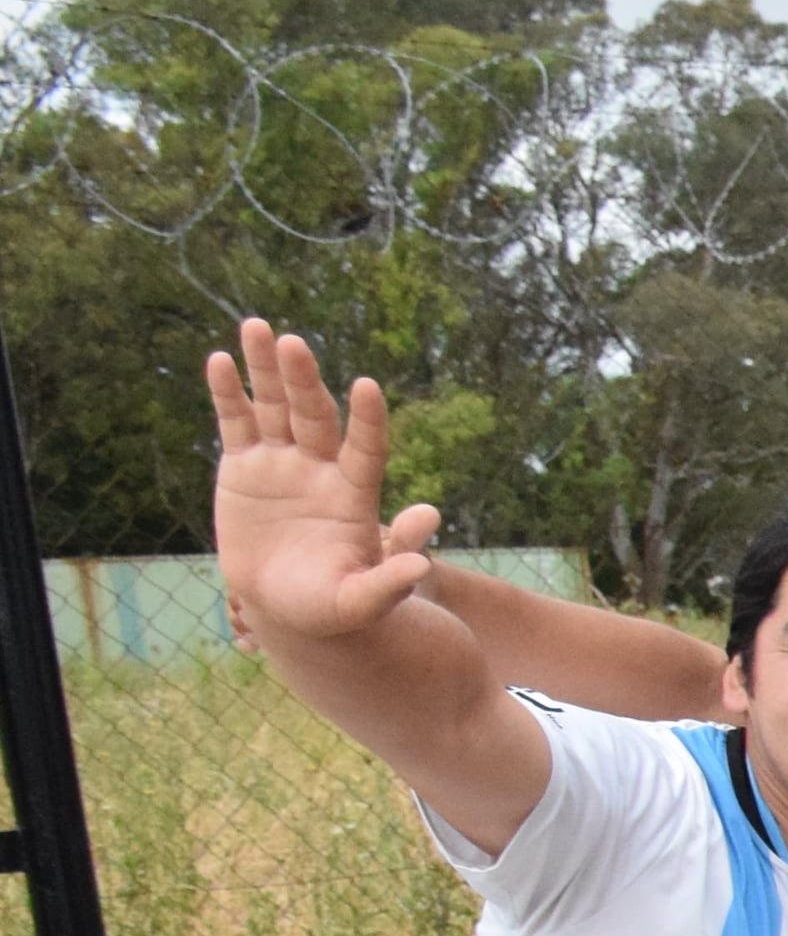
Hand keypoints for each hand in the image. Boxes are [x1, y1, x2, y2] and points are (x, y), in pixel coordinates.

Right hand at [203, 324, 447, 645]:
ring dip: (267, 368)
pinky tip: (220, 360)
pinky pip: (237, 422)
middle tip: (294, 343)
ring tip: (258, 326)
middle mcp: (321, 468)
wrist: (284, 606)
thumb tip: (420, 565)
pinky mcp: (244, 466)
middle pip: (315, 416)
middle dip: (304, 381)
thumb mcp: (359, 603)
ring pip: (276, 406)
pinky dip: (228, 393)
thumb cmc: (329, 609)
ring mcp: (282, 462)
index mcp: (355, 494)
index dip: (368, 421)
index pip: (368, 449)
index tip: (368, 387)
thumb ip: (386, 584)